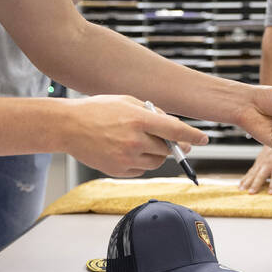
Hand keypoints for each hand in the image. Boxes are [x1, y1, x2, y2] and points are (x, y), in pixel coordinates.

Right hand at [63, 94, 207, 177]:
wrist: (68, 127)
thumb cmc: (97, 110)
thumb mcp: (127, 101)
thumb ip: (152, 112)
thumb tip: (172, 125)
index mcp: (139, 120)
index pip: (175, 130)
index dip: (193, 136)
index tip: (204, 139)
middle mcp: (134, 141)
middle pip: (168, 149)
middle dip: (174, 145)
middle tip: (174, 142)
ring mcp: (126, 158)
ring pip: (156, 162)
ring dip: (157, 153)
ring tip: (141, 141)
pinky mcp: (118, 170)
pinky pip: (141, 169)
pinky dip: (141, 161)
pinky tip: (128, 150)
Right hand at [238, 146, 271, 193]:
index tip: (271, 193)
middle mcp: (268, 165)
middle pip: (262, 176)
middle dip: (256, 184)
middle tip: (252, 192)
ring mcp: (261, 164)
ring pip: (253, 174)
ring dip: (247, 182)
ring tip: (242, 190)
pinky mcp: (256, 164)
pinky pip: (249, 172)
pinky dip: (244, 179)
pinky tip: (240, 185)